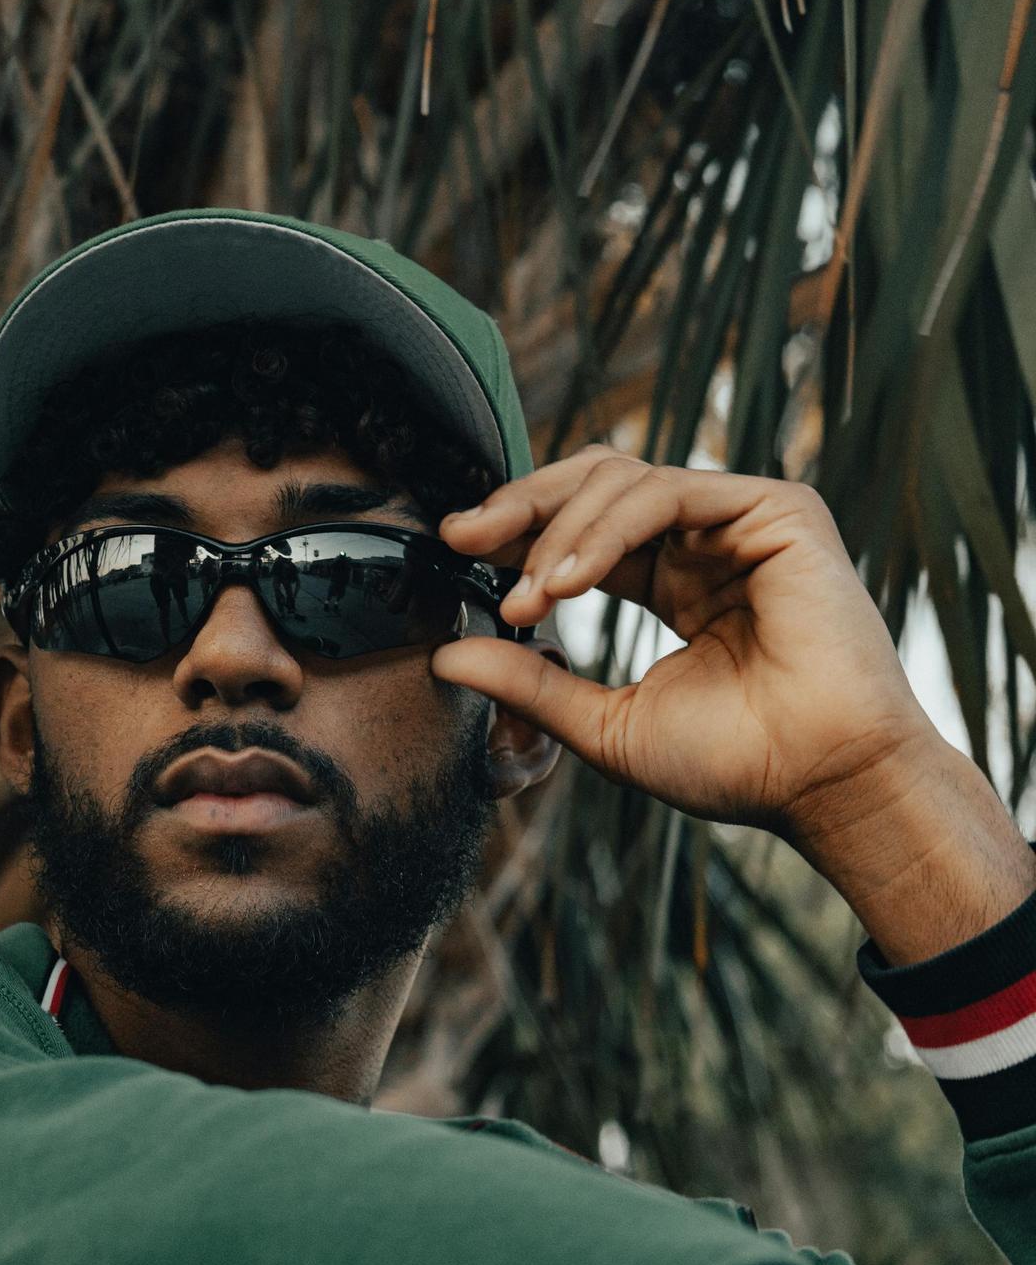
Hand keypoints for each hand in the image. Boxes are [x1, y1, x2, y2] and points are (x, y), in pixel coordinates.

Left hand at [432, 444, 937, 848]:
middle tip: (462, 537)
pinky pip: (665, 493)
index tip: (452, 549)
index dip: (515, 532)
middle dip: (520, 505)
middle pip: (595, 483)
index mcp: (675, 582)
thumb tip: (444, 658)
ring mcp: (742, 519)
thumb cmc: (736, 765)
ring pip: (622, 481)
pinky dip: (603, 531)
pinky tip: (566, 582)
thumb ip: (530, 684)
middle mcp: (706, 542)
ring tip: (529, 599)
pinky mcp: (776, 509)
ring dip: (558, 534)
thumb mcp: (606, 723)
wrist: (820, 783)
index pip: (582, 530)